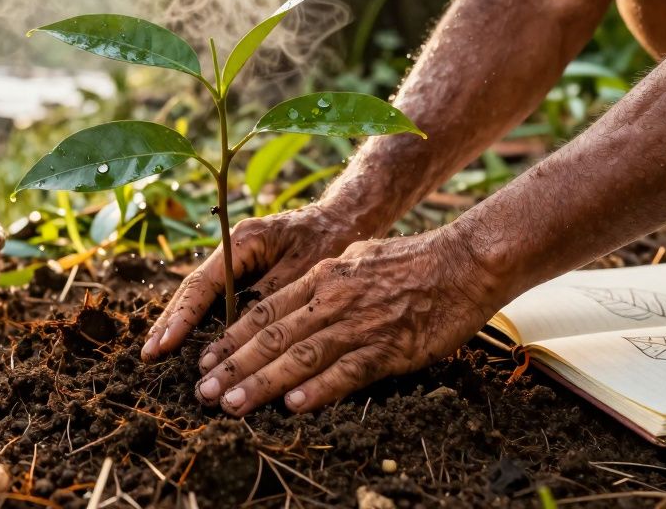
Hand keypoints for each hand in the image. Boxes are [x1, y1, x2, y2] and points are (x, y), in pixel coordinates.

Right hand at [140, 203, 362, 361]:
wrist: (349, 215)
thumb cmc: (332, 238)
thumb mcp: (304, 268)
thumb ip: (270, 295)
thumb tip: (238, 329)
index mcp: (243, 241)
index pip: (204, 283)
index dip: (183, 317)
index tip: (166, 345)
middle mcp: (234, 249)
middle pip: (193, 288)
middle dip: (170, 321)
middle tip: (148, 355)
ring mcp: (237, 259)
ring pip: (201, 293)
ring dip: (179, 322)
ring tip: (156, 352)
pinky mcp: (246, 270)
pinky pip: (217, 297)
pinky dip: (201, 319)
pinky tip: (186, 341)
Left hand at [192, 229, 505, 415]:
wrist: (463, 262)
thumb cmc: (412, 262)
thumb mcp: (356, 259)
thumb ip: (325, 283)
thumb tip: (299, 300)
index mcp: (321, 278)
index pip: (263, 311)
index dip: (230, 339)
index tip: (203, 361)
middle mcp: (331, 299)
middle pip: (271, 337)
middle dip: (232, 367)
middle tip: (202, 392)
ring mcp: (358, 324)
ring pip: (299, 356)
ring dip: (261, 383)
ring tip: (232, 405)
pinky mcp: (388, 347)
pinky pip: (347, 371)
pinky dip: (318, 389)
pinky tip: (293, 405)